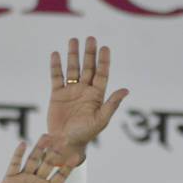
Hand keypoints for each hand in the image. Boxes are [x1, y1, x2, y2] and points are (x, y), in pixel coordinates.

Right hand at [0, 135, 72, 182]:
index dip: (67, 167)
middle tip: (64, 139)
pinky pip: (15, 164)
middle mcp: (37, 182)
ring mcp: (24, 178)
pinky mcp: (11, 178)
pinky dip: (18, 154)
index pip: (60, 176)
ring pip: (33, 160)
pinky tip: (23, 144)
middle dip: (56, 152)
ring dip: (39, 148)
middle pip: (48, 163)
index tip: (76, 157)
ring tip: (46, 136)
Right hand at [46, 36, 128, 165]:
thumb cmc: (85, 134)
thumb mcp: (101, 119)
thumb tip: (126, 90)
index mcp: (97, 96)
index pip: (102, 74)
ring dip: (73, 55)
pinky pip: (56, 77)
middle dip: (89, 53)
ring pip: (72, 69)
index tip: (104, 48)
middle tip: (91, 38)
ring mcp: (71, 91)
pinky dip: (56, 66)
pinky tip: (56, 54)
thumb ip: (112, 104)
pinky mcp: (57, 94)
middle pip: (88, 68)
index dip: (103, 61)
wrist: (65, 143)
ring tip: (73, 40)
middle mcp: (84, 91)